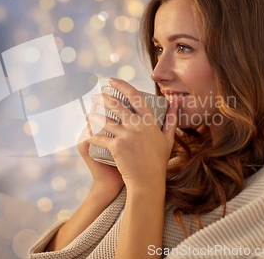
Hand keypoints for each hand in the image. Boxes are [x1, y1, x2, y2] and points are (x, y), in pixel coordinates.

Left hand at [86, 78, 184, 192]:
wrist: (148, 181)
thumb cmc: (158, 161)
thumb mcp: (168, 138)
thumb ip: (172, 119)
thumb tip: (176, 102)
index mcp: (149, 121)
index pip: (135, 96)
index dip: (122, 85)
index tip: (112, 81)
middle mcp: (137, 125)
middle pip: (116, 105)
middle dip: (103, 98)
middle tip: (95, 97)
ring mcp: (126, 135)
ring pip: (104, 120)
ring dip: (93, 115)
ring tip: (88, 114)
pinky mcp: (116, 146)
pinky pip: (100, 137)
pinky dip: (92, 135)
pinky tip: (86, 132)